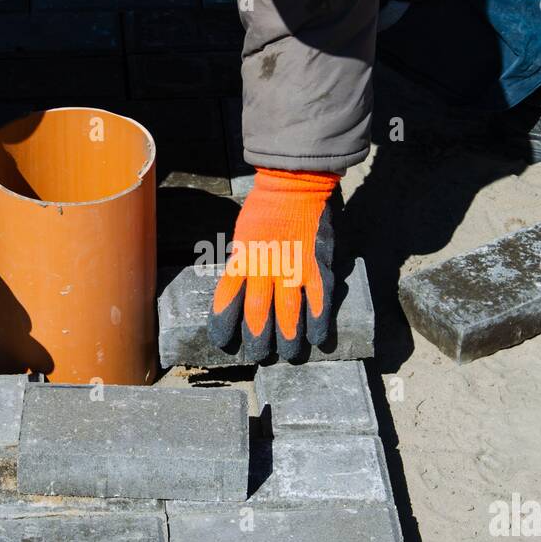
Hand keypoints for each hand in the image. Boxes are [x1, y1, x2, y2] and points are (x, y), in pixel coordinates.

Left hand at [207, 167, 339, 361]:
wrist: (293, 185)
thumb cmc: (264, 208)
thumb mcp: (242, 235)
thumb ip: (243, 263)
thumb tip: (242, 290)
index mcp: (242, 259)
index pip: (227, 299)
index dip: (224, 324)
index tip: (222, 343)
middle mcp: (264, 267)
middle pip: (257, 313)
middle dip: (258, 339)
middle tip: (259, 356)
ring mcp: (291, 268)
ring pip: (288, 312)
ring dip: (288, 337)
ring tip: (289, 356)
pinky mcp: (315, 265)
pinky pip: (317, 299)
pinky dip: (317, 320)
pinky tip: (317, 338)